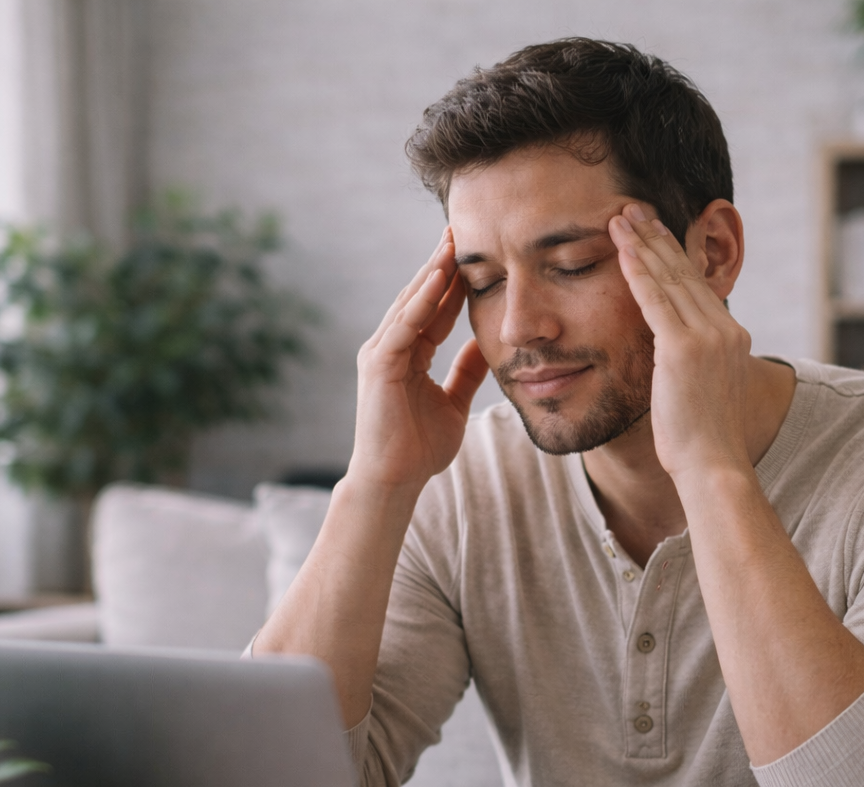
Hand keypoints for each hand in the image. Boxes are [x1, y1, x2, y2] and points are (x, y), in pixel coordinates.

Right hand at [349, 228, 489, 494]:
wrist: (395, 482)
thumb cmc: (420, 449)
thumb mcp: (454, 402)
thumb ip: (466, 372)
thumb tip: (486, 344)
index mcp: (409, 354)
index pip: (435, 309)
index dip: (454, 281)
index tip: (476, 252)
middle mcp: (391, 347)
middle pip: (420, 297)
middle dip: (441, 264)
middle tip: (462, 228)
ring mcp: (380, 354)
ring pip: (409, 304)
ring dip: (431, 272)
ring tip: (452, 241)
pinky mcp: (378, 366)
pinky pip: (402, 326)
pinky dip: (419, 302)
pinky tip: (437, 279)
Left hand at [608, 204, 751, 483]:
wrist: (714, 466)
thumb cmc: (702, 443)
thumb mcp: (701, 394)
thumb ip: (690, 368)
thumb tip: (673, 365)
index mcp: (730, 337)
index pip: (695, 286)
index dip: (673, 255)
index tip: (653, 231)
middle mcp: (724, 329)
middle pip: (684, 272)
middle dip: (657, 237)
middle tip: (634, 207)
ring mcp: (707, 337)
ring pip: (669, 278)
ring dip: (643, 243)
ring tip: (621, 216)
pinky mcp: (684, 349)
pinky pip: (655, 300)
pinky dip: (638, 271)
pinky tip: (622, 248)